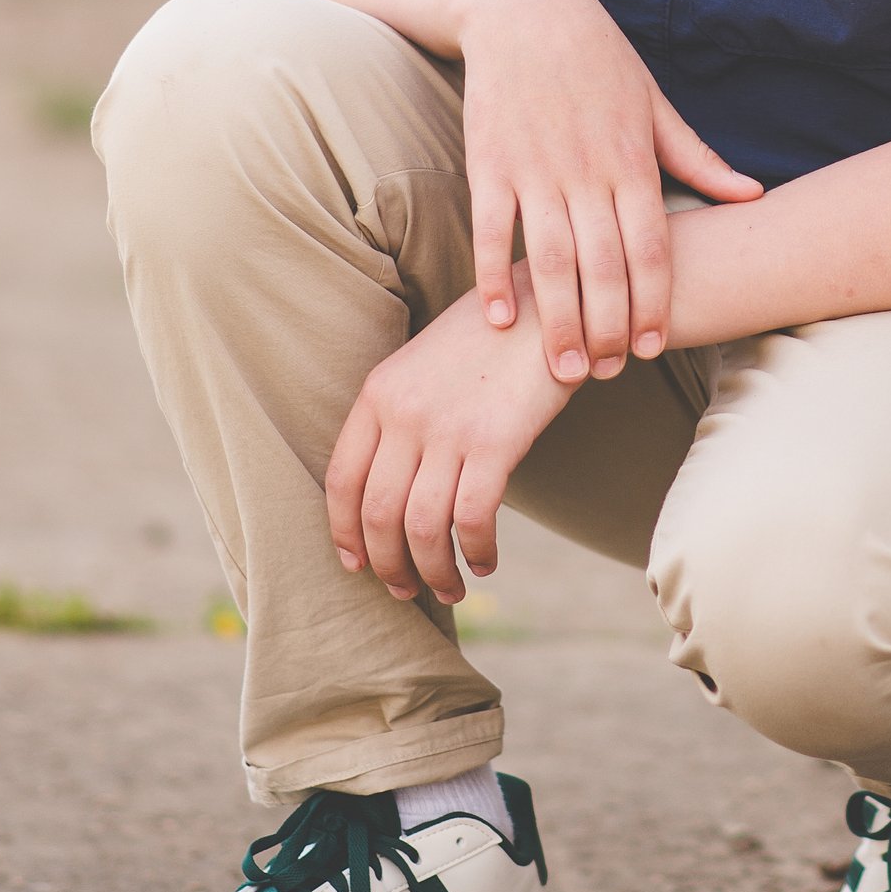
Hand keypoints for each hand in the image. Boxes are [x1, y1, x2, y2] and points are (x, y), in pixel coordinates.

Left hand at [326, 278, 575, 605]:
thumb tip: (393, 487)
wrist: (549, 301)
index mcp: (379, 393)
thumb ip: (400, 415)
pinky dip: (475, 552)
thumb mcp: (425, 365)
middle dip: (387, 564)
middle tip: (405, 590)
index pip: (341, 479)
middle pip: (377, 513)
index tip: (356, 563)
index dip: (345, 532)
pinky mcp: (495, 442)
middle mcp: (404, 413)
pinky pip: (472, 519)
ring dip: (432, 571)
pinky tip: (485, 560)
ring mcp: (447, 428)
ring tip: (449, 589)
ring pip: (422, 526)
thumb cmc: (490, 338)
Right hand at [455, 0, 757, 381]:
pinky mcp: (490, 164)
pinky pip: (493, 231)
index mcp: (633, 161)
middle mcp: (587, 172)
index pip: (651, 248)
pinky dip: (495, 276)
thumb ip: (698, 158)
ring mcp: (536, 170)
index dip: (652, 303)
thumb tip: (753, 197)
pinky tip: (498, 319)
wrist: (524, 8)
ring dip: (556, 320)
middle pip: (603, 267)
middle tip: (602, 376)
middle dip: (606, 329)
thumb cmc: (598, 58)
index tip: (649, 348)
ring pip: (552, 260)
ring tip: (561, 369)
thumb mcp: (655, 103)